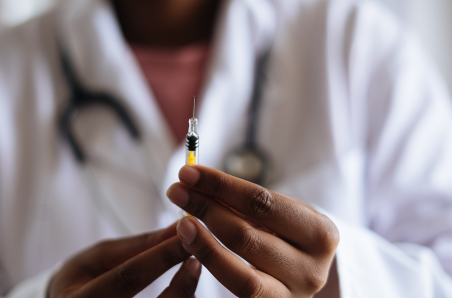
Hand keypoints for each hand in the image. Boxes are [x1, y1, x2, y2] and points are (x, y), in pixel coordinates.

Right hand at [48, 223, 201, 297]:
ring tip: (192, 273)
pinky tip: (186, 292)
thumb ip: (138, 245)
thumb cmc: (81, 280)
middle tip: (197, 258)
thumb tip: (177, 228)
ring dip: (184, 297)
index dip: (160, 257)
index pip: (128, 278)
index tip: (185, 236)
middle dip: (181, 284)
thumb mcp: (100, 257)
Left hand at [167, 165, 338, 296]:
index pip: (261, 203)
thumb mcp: (282, 214)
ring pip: (239, 274)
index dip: (220, 186)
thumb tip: (200, 185)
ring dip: (202, 243)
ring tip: (181, 221)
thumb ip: (248, 204)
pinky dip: (210, 266)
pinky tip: (192, 247)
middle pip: (246, 236)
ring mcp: (292, 297)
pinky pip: (235, 291)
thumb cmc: (290, 235)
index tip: (189, 172)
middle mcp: (312, 270)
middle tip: (177, 191)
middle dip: (205, 209)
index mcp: (321, 234)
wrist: (306, 274)